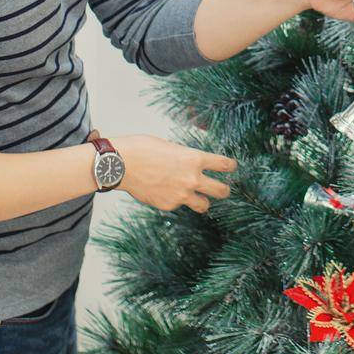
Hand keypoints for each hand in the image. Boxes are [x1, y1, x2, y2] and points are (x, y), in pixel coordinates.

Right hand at [111, 133, 235, 213]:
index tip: (232, 167)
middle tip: (224, 189)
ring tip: (200, 199)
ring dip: (203, 202)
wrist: (121, 164)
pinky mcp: (169, 205)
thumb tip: (191, 166)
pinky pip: (180, 206)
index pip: (224, 164)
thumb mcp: (171, 147)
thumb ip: (186, 158)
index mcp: (195, 158)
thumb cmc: (143, 149)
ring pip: (204, 205)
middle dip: (225, 190)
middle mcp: (192, 178)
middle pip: (222, 190)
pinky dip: (177, 201)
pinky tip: (166, 193)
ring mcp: (181, 194)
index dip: (230, 166)